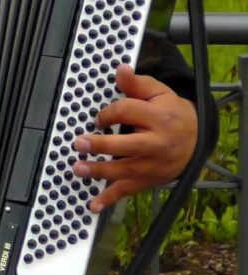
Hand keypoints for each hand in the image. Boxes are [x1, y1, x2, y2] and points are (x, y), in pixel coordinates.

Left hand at [72, 64, 196, 212]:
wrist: (197, 138)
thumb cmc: (170, 112)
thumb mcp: (158, 92)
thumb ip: (136, 83)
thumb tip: (120, 69)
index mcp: (158, 118)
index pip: (126, 112)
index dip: (108, 113)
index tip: (99, 117)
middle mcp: (157, 143)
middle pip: (126, 145)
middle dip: (102, 145)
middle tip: (80, 143)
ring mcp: (153, 165)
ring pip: (124, 170)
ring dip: (99, 171)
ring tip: (78, 168)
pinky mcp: (148, 180)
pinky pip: (127, 191)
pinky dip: (109, 199)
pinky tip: (93, 205)